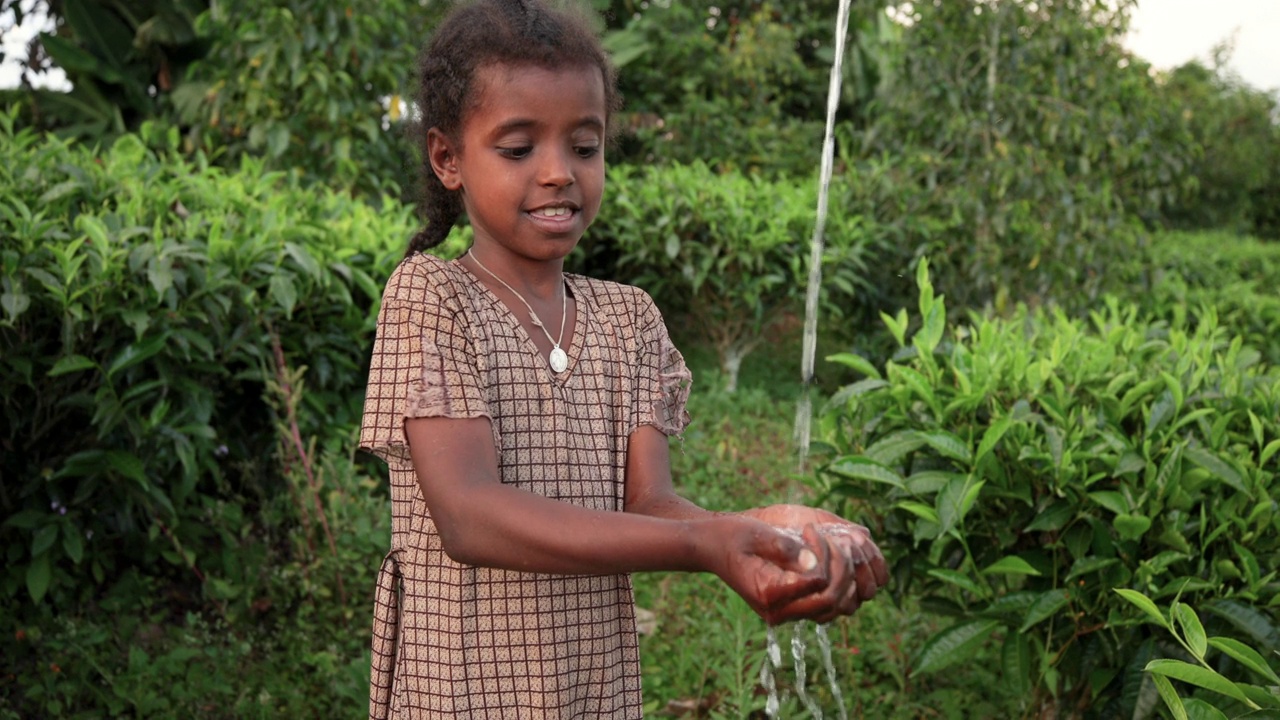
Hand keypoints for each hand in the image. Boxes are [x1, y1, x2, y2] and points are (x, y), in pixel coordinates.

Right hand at [697, 514, 831, 624]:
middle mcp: (777, 611)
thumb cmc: (731, 536)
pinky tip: (827, 558)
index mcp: (768, 592)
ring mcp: (783, 613)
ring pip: (833, 607)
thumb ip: (786, 548)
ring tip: (832, 547)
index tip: (809, 528)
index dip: (825, 554)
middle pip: (831, 601)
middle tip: (831, 538)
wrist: (710, 548)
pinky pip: (824, 605)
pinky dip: (835, 585)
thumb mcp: (757, 533)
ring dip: (842, 577)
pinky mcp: (788, 608)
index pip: (819, 582)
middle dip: (841, 568)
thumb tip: (814, 564)